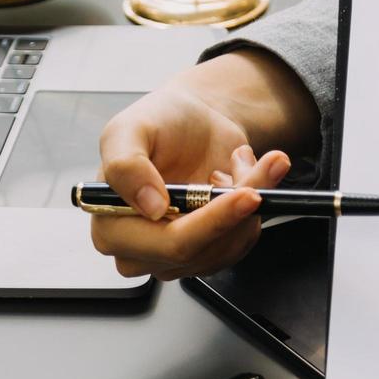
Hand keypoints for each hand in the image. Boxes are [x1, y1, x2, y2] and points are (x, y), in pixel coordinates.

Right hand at [92, 85, 291, 279]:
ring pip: (229, 246)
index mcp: (111, 226)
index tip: (246, 193)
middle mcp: (141, 250)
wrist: (193, 122)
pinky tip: (241, 180)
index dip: (212, 221)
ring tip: (240, 163)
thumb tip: (149, 207)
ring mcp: (176, 255)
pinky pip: (242, 242)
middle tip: (267, 169)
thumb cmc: (157, 123)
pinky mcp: (207, 252)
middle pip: (204, 251)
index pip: (168, 243)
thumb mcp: (129, 129)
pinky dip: (253, 209)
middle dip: (238, 209)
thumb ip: (126, 165)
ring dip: (250, 201)